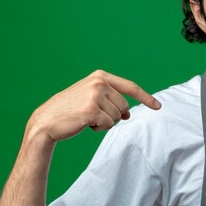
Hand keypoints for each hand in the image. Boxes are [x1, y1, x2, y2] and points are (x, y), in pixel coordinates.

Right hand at [28, 70, 160, 141]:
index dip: (146, 98)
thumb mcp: (90, 97)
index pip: (130, 87)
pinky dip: (100, 128)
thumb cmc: (70, 110)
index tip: (158, 106)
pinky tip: (86, 124)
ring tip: (87, 118)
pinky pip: (108, 124)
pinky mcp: (91, 110)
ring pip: (118, 116)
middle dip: (114, 115)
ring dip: (106, 122)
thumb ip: (110, 99)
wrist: (46, 120)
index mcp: (100, 76)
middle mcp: (99, 83)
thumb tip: (128, 114)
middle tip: (94, 115)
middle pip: (124, 106)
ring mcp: (95, 95)